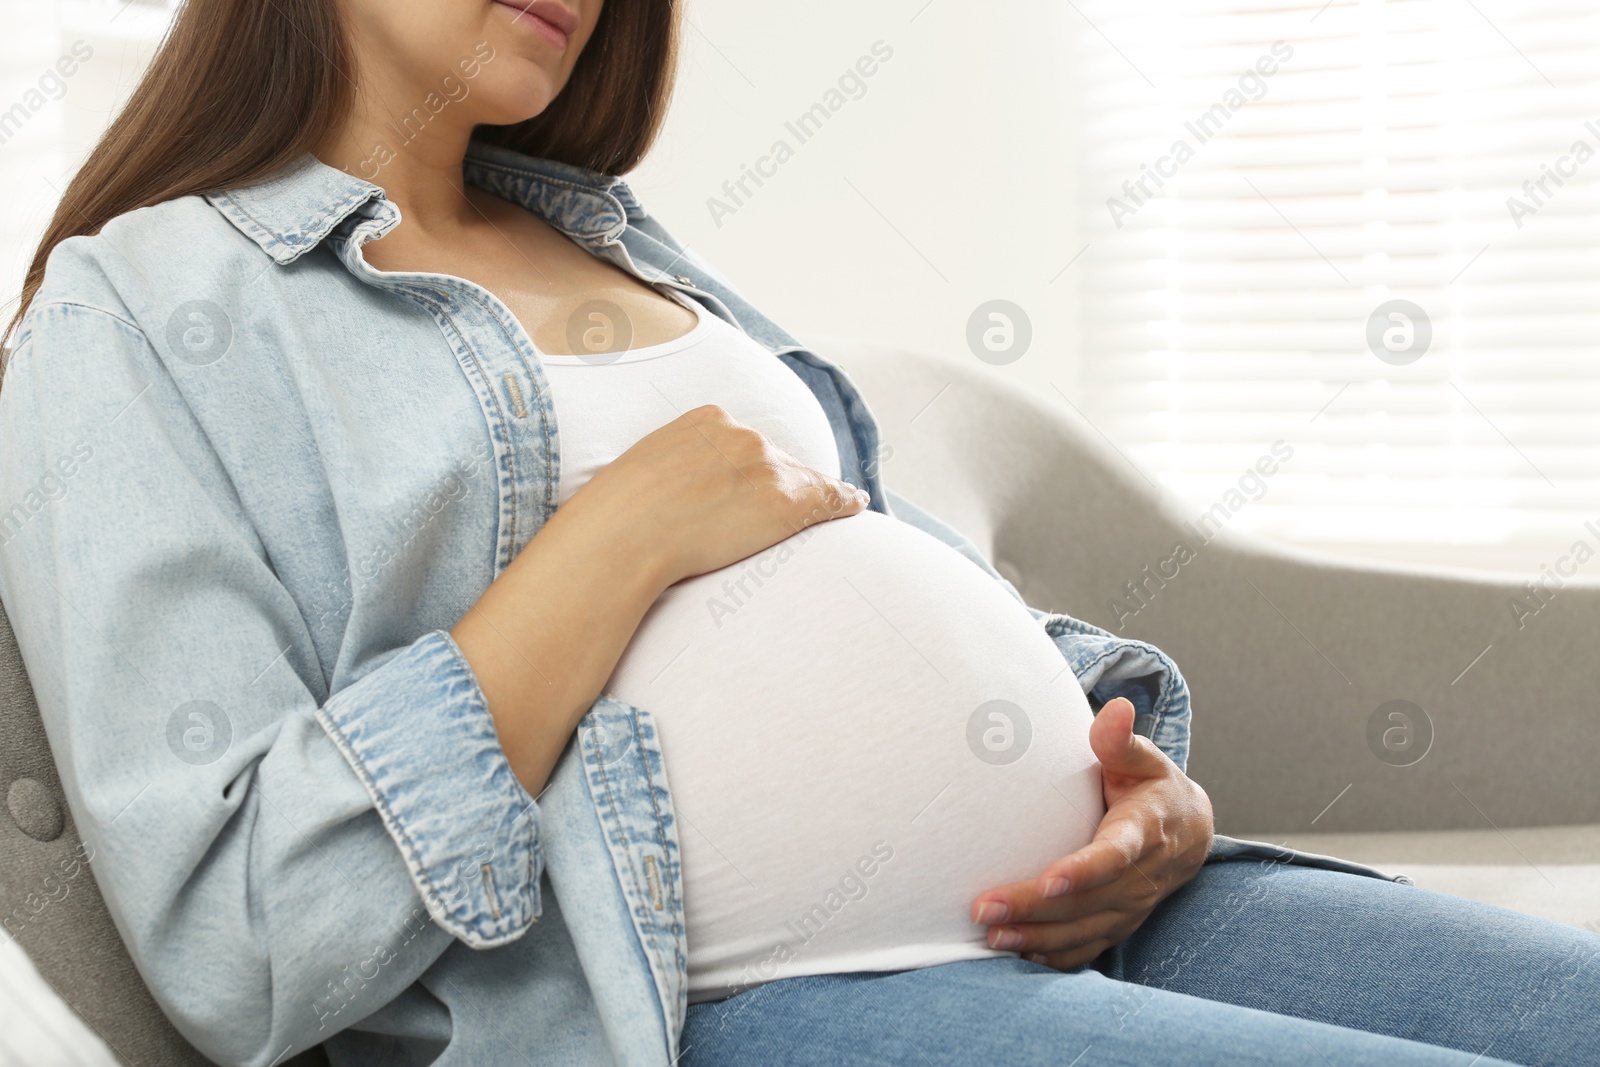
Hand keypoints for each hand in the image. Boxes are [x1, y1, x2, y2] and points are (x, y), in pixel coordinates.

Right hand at [565, 403, 867, 587]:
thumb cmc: (616, 516)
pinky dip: (843, 502)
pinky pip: (827, 497)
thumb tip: (668, 492)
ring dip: (813, 495)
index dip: (747, 468)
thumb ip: (667, 469)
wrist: (624, 536)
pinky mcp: (785, 500)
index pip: (742, 441)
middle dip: (775, 481)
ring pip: (802, 479)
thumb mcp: (639, 471)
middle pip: (774, 458)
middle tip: (767, 514)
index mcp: (704, 420)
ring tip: (831, 506)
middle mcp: (742, 435)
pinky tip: (855, 506)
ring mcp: (767, 465)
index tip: (745, 486)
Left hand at [969, 696, 1213, 969]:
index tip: (1049, 880)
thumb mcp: (1141, 757)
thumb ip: (1120, 739)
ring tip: (990, 937)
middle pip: (1086, 902)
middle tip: (983, 910)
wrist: (1186, 829)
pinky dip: (1053, 957)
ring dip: (1035, 938)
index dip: (1084, 871)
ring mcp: (1130, 907)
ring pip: (1082, 931)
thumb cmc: (1149, 785)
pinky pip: (1086, 949)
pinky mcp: (1119, 924)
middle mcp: (1139, 878)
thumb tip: (1114, 709)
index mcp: (1144, 833)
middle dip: (1034, 909)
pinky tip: (1015, 954)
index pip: (1114, 856)